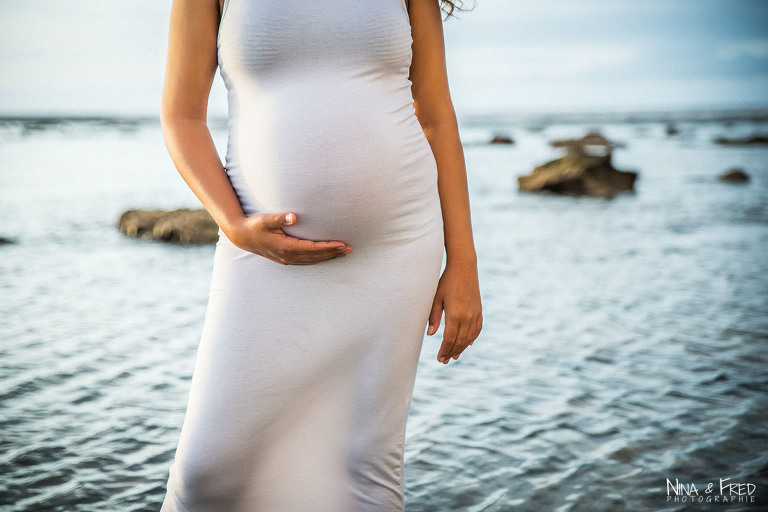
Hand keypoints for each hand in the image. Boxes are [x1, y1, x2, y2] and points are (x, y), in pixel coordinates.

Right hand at [226, 212, 352, 264]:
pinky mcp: (285, 259)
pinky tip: (326, 256)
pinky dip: (318, 259)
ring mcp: (286, 260)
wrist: (241, 236)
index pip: (313, 248)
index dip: (329, 247)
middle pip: (316, 256)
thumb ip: (280, 218)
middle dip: (333, 253)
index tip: (342, 244)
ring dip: (328, 257)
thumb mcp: (265, 220)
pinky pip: (306, 261)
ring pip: (312, 260)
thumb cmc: (254, 225)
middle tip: (350, 249)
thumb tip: (294, 217)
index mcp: (286, 247)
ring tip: (343, 253)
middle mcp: (288, 256)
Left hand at [426, 261, 482, 363]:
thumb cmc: (446, 282)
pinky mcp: (479, 311)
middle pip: (460, 341)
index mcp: (455, 315)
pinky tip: (468, 344)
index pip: (449, 339)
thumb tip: (430, 335)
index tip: (439, 358)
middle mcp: (467, 317)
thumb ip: (433, 317)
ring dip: (462, 348)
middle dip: (451, 352)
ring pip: (469, 337)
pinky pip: (477, 329)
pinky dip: (472, 338)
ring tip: (454, 356)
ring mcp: (475, 314)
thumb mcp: (436, 298)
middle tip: (444, 361)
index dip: (444, 350)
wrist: (464, 268)